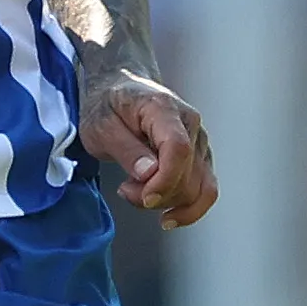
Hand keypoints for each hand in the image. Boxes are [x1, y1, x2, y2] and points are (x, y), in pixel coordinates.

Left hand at [81, 68, 215, 228]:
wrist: (120, 88)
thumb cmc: (108, 105)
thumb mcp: (101, 126)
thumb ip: (126, 150)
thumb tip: (149, 174)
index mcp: (164, 109)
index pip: (179, 149)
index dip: (164, 180)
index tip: (144, 198)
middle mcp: (190, 124)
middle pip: (189, 175)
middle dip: (156, 195)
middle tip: (125, 189)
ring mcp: (199, 141)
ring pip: (198, 188)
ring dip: (167, 202)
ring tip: (136, 192)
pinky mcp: (200, 157)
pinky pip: (205, 190)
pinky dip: (188, 208)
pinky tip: (169, 217)